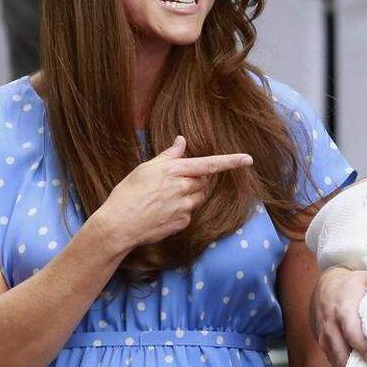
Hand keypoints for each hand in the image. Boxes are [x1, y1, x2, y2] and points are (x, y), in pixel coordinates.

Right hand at [93, 136, 251, 252]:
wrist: (119, 225)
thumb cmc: (128, 193)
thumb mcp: (145, 168)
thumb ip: (168, 156)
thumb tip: (182, 141)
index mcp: (175, 171)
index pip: (209, 164)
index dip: (230, 161)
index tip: (248, 159)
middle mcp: (183, 189)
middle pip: (204, 181)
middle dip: (196, 180)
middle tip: (173, 182)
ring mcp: (184, 208)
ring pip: (198, 198)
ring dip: (189, 195)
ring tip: (164, 198)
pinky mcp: (183, 223)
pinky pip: (189, 213)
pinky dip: (181, 210)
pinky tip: (162, 212)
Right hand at [310, 267, 366, 366]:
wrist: (324, 284)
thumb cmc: (349, 283)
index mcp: (344, 310)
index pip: (352, 334)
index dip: (363, 349)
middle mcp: (331, 325)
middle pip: (341, 352)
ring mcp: (324, 335)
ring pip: (334, 359)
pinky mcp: (322, 342)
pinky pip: (331, 360)